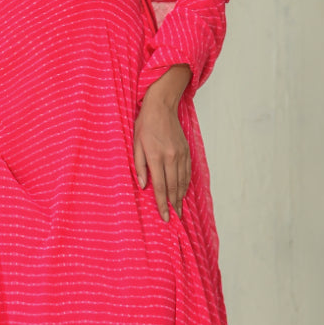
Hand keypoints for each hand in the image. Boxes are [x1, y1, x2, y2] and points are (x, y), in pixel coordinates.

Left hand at [133, 94, 190, 221]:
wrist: (162, 107)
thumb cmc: (145, 125)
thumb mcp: (135, 144)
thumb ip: (139, 166)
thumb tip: (143, 185)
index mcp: (156, 157)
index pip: (160, 187)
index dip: (162, 204)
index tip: (165, 216)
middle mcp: (171, 157)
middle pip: (173, 187)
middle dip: (173, 204)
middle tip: (174, 217)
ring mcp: (180, 154)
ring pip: (182, 181)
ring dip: (181, 196)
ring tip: (179, 208)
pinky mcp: (186, 150)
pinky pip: (187, 172)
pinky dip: (186, 183)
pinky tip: (183, 191)